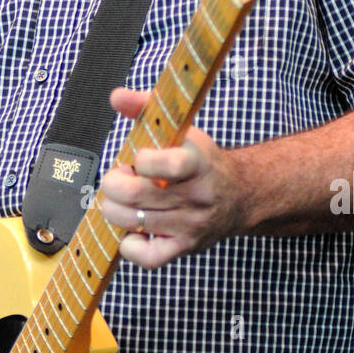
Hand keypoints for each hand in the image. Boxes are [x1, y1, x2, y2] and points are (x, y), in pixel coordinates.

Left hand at [99, 87, 253, 268]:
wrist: (240, 196)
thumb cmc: (201, 161)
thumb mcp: (181, 129)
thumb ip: (146, 107)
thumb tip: (116, 96)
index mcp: (198, 162)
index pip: (170, 165)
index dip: (143, 160)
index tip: (140, 156)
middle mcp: (196, 196)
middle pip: (136, 196)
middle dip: (113, 184)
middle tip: (118, 176)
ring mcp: (190, 225)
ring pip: (133, 222)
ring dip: (114, 208)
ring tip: (122, 198)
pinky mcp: (184, 248)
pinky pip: (146, 256)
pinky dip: (128, 244)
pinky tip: (132, 227)